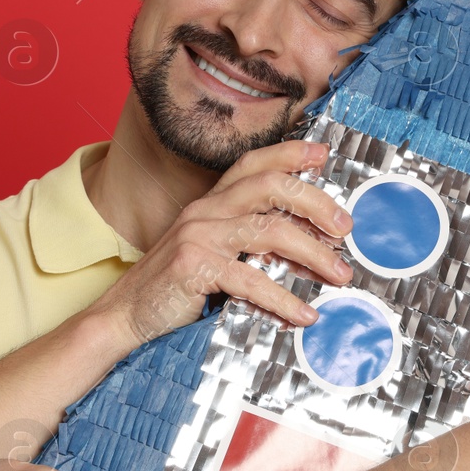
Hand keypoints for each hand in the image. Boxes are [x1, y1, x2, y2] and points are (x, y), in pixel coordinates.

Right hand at [86, 139, 354, 351]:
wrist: (124, 316)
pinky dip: (283, 299)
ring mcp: (197, 235)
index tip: (324, 155)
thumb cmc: (174, 289)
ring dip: (313, 253)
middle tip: (345, 227)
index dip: (289, 154)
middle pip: (270, 187)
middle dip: (316, 203)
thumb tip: (305, 249)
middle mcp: (204, 211)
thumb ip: (245, 244)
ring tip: (340, 274)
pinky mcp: (193, 267)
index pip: (253, 165)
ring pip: (269, 231)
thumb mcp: (209, 254)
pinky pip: (250, 279)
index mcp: (210, 203)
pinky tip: (304, 315)